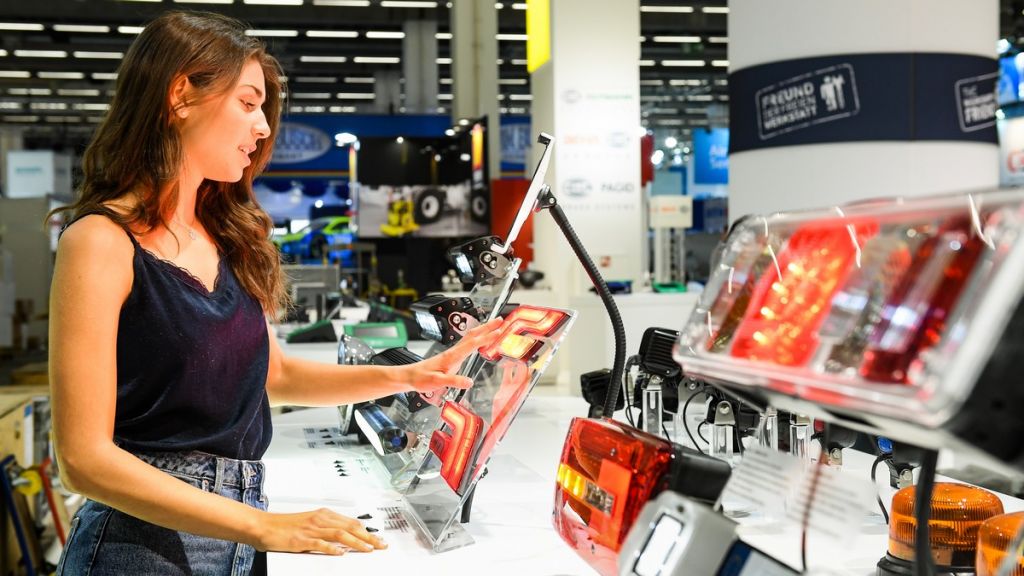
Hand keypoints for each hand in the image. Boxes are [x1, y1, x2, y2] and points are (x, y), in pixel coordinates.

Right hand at [253, 508, 385, 554]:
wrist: (263, 526)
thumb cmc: (285, 526)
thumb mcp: (310, 523)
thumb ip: (326, 528)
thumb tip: (344, 539)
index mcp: (323, 515)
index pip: (351, 522)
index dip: (366, 531)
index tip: (377, 538)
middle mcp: (320, 520)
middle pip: (350, 527)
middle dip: (368, 536)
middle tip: (381, 545)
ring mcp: (311, 530)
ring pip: (340, 534)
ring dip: (356, 542)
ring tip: (368, 549)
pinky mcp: (301, 540)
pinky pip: (320, 544)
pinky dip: (332, 548)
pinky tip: (342, 553)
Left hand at [404, 317, 504, 393]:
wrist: (410, 376)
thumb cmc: (422, 378)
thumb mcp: (437, 382)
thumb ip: (453, 381)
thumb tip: (469, 382)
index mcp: (452, 356)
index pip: (473, 344)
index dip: (487, 337)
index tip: (499, 332)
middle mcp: (453, 352)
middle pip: (473, 335)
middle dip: (487, 327)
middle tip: (500, 321)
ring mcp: (452, 353)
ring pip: (470, 337)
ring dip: (483, 330)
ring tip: (494, 326)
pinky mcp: (451, 356)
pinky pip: (467, 344)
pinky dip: (477, 338)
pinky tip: (480, 341)